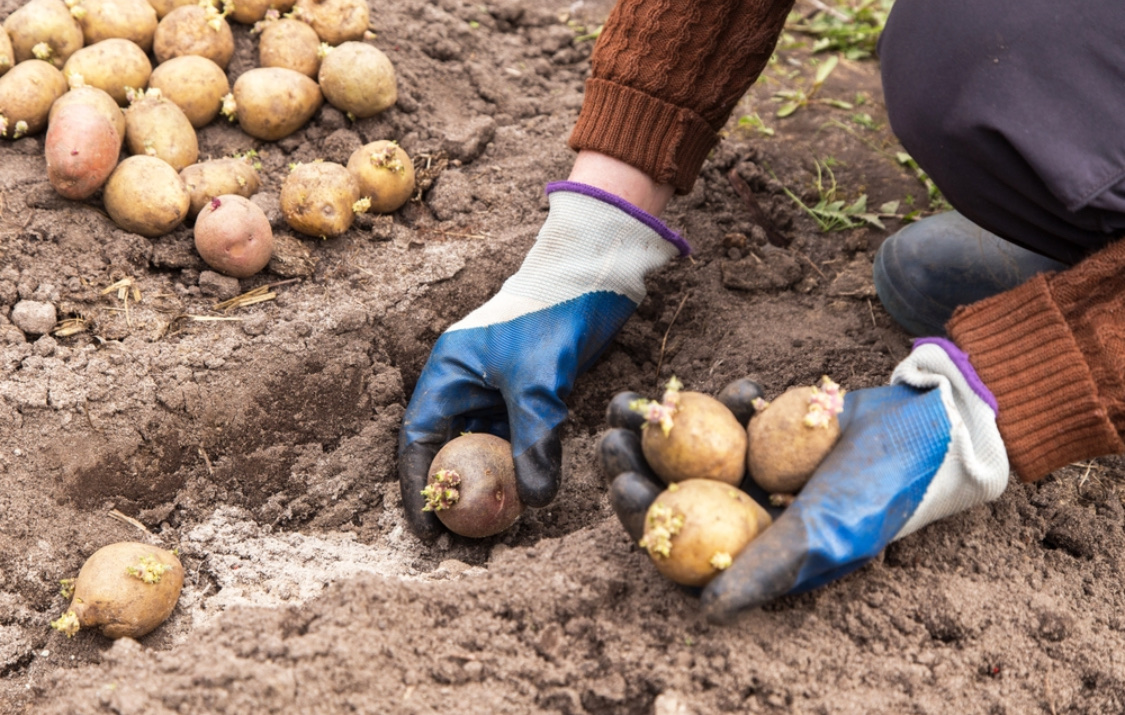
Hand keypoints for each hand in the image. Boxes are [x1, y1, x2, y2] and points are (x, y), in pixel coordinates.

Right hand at [399, 181, 687, 538]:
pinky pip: (512, 440)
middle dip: (452, 497)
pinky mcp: (525, 394)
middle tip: (462, 543)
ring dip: (486, 488)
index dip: (418, 488)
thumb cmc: (553, 316)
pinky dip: (515, 469)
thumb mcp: (539, 383)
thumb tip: (536, 502)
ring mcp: (493, 389)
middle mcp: (462, 383)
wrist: (592, 276)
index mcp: (446, 373)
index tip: (428, 530)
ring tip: (493, 532)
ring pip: (481, 449)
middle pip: (447, 451)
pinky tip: (526, 499)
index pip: (419, 442)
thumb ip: (534, 441)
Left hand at [604, 339, 1008, 621]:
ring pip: (684, 454)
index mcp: (753, 551)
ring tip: (631, 403)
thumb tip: (706, 611)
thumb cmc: (880, 489)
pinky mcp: (762, 434)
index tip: (623, 486)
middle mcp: (745, 515)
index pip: (682, 546)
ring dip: (657, 430)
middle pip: (671, 495)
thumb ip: (766, 569)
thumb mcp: (824, 532)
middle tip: (609, 435)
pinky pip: (722, 419)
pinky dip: (715, 402)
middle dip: (634, 466)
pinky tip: (725, 388)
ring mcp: (751, 472)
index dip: (643, 520)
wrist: (924, 428)